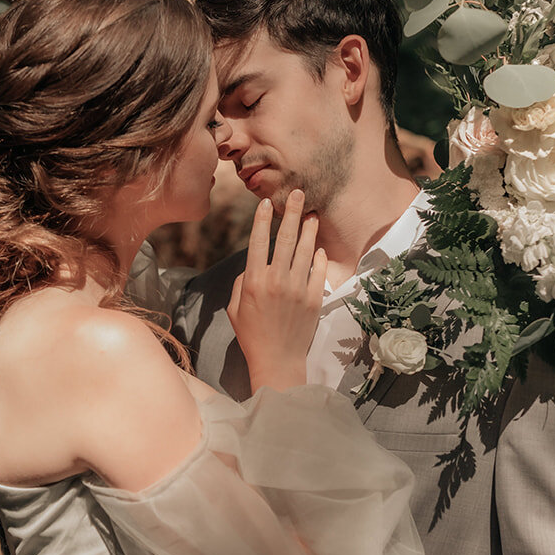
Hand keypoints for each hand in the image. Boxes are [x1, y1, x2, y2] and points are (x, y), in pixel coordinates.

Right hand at [227, 189, 327, 390]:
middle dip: (292, 213)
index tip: (267, 203)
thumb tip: (254, 264)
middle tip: (299, 194)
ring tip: (312, 215)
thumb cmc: (252, 335)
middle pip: (285, 239)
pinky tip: (318, 248)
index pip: (258, 242)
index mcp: (255, 281)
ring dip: (309, 229)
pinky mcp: (314, 299)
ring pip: (305, 251)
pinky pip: (318, 271)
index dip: (262, 220)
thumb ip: (243, 281)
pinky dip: (319, 258)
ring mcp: (298, 289)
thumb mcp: (235, 308)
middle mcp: (277, 281)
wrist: (277, 360)